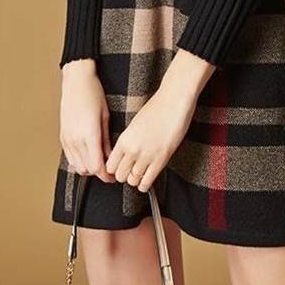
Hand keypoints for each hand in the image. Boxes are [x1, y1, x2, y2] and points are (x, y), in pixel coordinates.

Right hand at [59, 59, 115, 182]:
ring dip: (88, 168)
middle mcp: (76, 139)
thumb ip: (106, 140)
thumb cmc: (93, 94)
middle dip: (99, 173)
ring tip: (99, 161)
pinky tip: (88, 155)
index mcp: (89, 135)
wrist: (76, 81)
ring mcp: (67, 139)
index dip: (106, 175)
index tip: (113, 177)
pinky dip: (79, 161)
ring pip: (77, 166)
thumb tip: (110, 157)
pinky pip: (70, 157)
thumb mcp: (105, 116)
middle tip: (109, 169)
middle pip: (87, 169)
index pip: (96, 166)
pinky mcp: (62, 136)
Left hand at [105, 48, 215, 191]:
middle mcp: (132, 150)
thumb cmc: (158, 107)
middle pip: (119, 176)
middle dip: (124, 174)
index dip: (114, 168)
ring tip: (140, 171)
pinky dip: (145, 184)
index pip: (109, 166)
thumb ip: (128, 140)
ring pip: (132, 181)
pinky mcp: (161, 160)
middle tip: (130, 169)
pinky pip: (146, 183)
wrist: (174, 101)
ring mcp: (147, 156)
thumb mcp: (135, 123)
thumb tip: (126, 154)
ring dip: (135, 178)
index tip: (119, 167)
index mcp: (124, 139)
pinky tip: (147, 177)